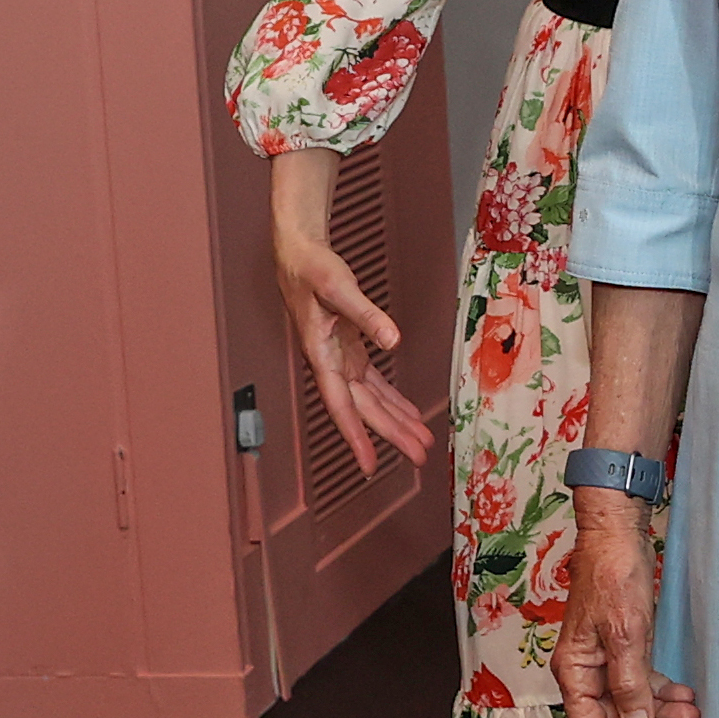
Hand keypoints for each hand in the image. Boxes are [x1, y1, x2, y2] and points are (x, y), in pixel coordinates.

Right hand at [269, 147, 431, 475]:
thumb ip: (367, 315)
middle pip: (363, 409)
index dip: (356, 436)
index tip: (369, 465)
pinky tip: (406, 413)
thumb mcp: (339, 287)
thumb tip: (393, 341)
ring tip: (420, 443)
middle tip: (419, 457)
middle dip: (389, 435)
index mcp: (321, 354)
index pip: (341, 405)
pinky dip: (390, 398)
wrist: (298, 252)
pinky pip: (372, 383)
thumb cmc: (312, 268)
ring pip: (370, 400)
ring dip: (393, 421)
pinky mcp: (350, 349)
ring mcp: (340, 358)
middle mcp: (330, 363)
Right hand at [552, 496, 698, 717]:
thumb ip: (629, 683)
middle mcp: (586, 671)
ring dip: (661, 714)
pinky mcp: (625, 648)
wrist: (616, 537)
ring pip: (631, 703)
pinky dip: (663, 692)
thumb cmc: (613, 579)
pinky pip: (641, 682)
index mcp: (574, 671)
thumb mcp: (626, 634)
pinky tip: (687, 698)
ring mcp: (605, 660)